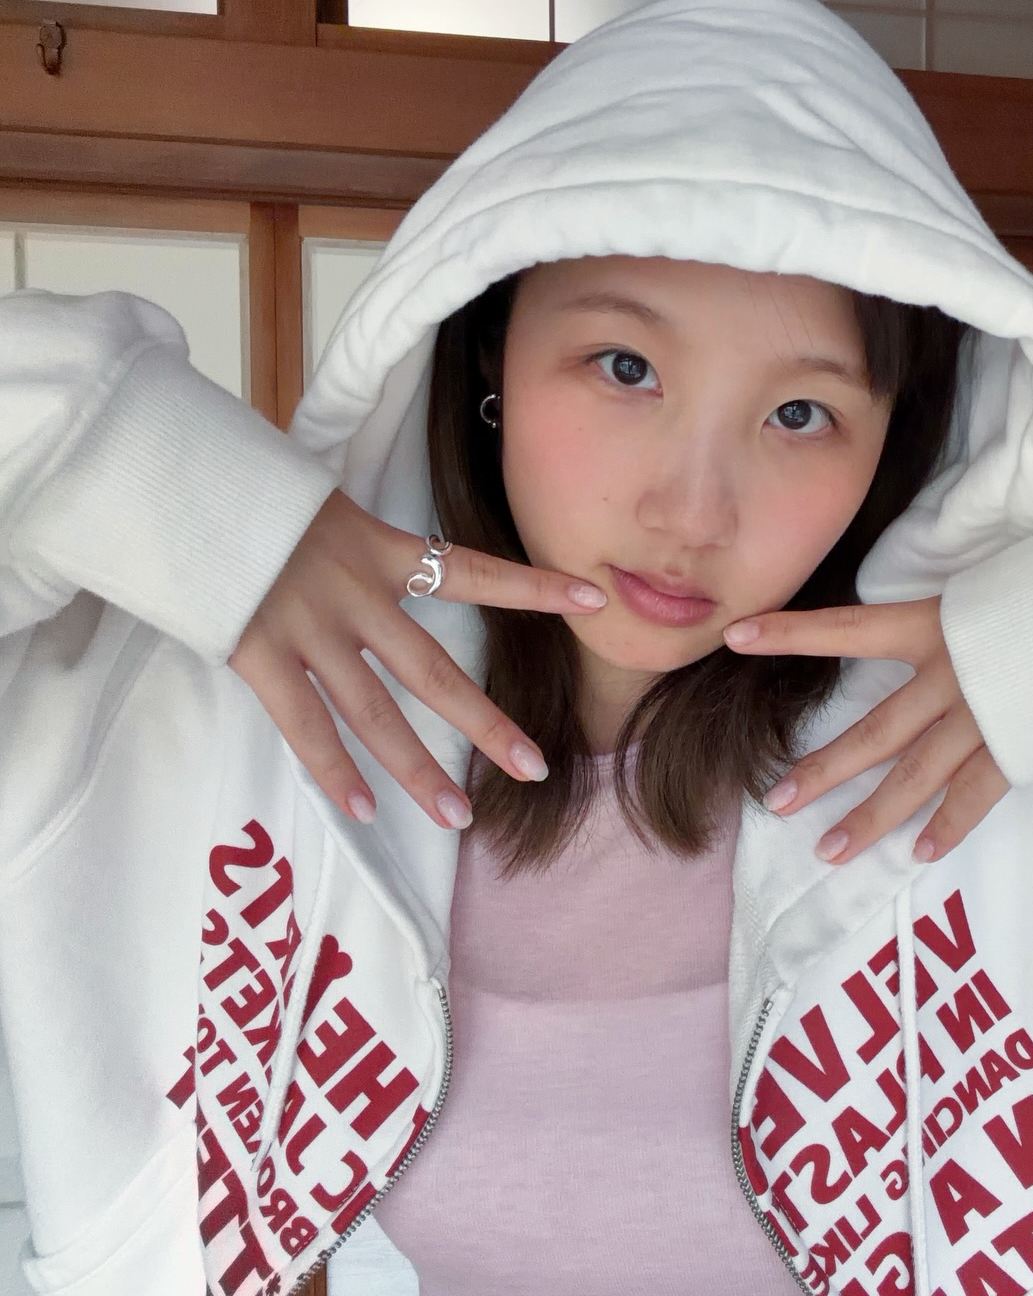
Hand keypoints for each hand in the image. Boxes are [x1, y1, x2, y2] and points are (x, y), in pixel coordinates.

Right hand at [230, 490, 606, 828]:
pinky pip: (304, 725)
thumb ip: (355, 542)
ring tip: (457, 815)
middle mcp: (356, 595)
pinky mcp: (260, 653)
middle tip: (536, 768)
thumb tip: (379, 560)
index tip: (593, 600)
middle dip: (486, 724)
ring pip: (376, 712)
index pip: (473, 570)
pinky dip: (333, 770)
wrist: (176, 480)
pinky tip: (365, 811)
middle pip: (435, 670)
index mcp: (377, 548)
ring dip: (417, 769)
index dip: (533, 587)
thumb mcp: (320, 502)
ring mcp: (309, 629)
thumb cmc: (246, 489)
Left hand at [723, 598, 1007, 865]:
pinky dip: (947, 826)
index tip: (735, 638)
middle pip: (874, 733)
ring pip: (914, 778)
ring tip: (828, 850)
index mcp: (935, 622)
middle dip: (823, 770)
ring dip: (870, 818)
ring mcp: (984, 718)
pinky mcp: (1021, 747)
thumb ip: (952, 609)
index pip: (846, 629)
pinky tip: (917, 854)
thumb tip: (926, 620)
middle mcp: (949, 675)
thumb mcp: (992, 582)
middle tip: (777, 802)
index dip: (790, 635)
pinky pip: (974, 796)